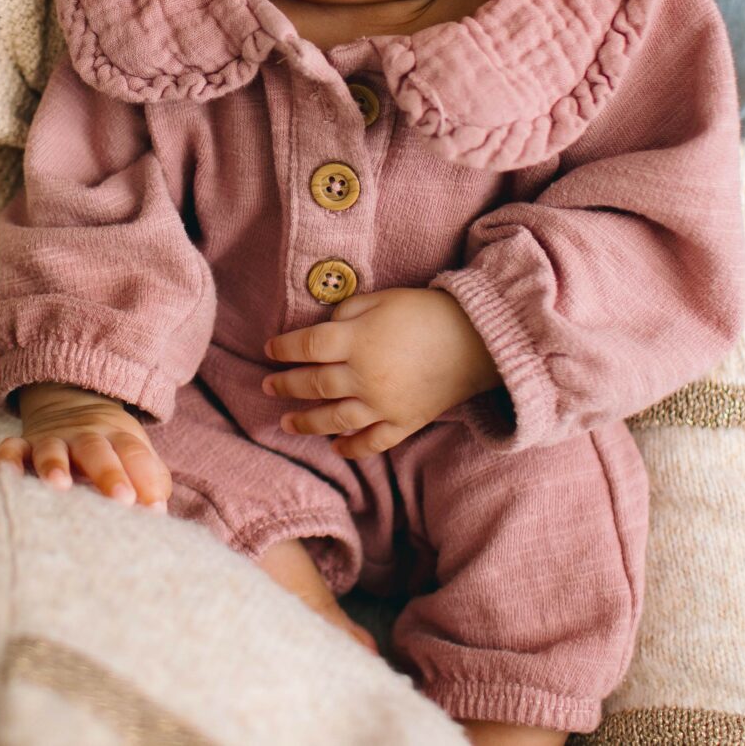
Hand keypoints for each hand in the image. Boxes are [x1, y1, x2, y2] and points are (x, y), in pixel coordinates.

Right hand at [0, 384, 171, 508]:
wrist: (71, 404)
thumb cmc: (111, 447)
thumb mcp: (135, 454)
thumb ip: (152, 480)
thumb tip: (158, 509)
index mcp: (117, 437)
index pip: (134, 453)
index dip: (145, 477)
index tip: (154, 507)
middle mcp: (84, 437)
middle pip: (97, 450)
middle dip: (109, 474)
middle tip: (123, 500)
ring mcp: (52, 440)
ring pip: (52, 449)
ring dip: (55, 465)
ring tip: (60, 486)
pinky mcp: (24, 445)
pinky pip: (11, 449)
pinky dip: (8, 460)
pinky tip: (9, 479)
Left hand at [261, 288, 500, 459]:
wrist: (476, 340)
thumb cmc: (427, 312)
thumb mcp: (383, 298)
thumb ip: (349, 311)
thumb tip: (325, 327)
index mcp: (358, 340)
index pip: (307, 346)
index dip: (284, 349)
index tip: (269, 350)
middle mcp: (365, 375)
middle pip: (315, 384)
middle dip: (287, 385)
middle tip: (268, 385)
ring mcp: (384, 404)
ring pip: (334, 419)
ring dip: (306, 422)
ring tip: (287, 423)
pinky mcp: (404, 422)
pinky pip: (372, 442)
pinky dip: (351, 447)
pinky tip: (336, 447)